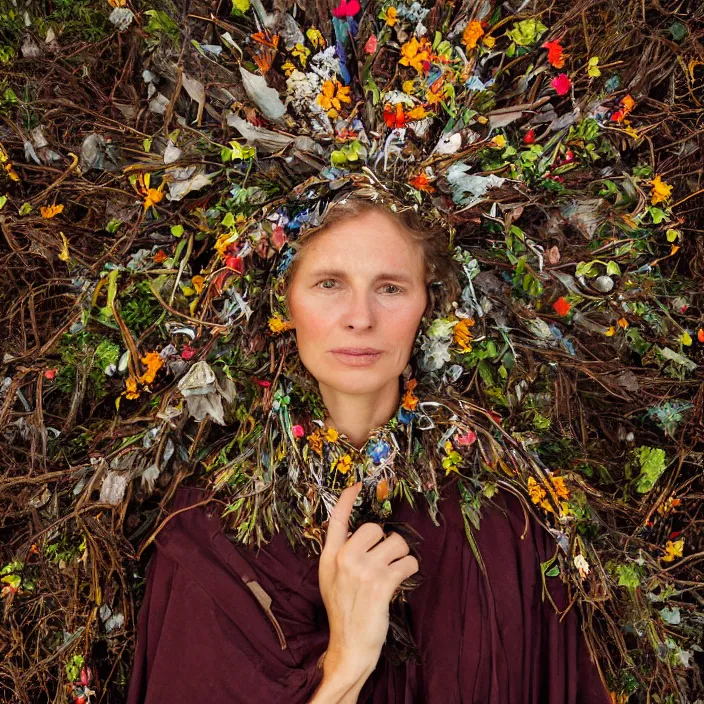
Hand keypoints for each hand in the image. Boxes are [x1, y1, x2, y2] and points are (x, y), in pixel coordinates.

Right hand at [318, 482, 418, 684]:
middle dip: (385, 542)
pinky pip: (408, 562)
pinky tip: (400, 581)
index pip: (337, 520)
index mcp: (329, 557)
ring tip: (392, 572)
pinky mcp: (382, 584)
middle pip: (374, 528)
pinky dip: (409, 570)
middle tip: (383, 561)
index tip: (357, 485)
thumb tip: (360, 533)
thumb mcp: (331, 579)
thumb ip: (340, 555)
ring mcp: (363, 570)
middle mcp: (344, 559)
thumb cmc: (343, 611)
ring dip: (400, 556)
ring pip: (396, 543)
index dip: (347, 500)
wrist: (349, 646)